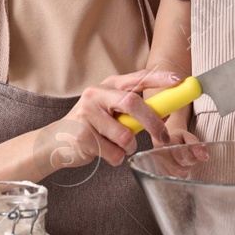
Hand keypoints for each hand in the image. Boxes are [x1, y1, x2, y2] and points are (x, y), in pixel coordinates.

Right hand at [45, 70, 180, 169]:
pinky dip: (116, 158)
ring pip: (124, 134)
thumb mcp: (111, 111)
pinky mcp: (81, 135)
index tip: (178, 81)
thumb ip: (134, 110)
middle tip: (164, 136)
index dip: (160, 79)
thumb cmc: (92, 126)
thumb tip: (166, 111)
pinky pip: (113, 152)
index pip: (138, 77)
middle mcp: (96, 94)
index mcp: (108, 85)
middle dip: (152, 122)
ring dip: (129, 146)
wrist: (56, 142)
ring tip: (119, 146)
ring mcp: (86, 113)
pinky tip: (103, 152)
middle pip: (131, 103)